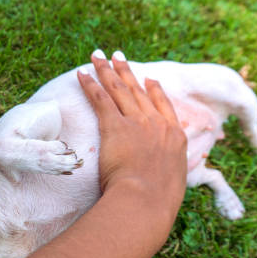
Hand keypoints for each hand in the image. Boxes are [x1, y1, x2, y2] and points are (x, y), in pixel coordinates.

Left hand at [77, 50, 187, 219]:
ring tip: (98, 56)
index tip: (149, 79)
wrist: (146, 199)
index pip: (164, 105)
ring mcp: (136, 122)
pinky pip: (100, 98)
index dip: (154, 90)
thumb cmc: (158, 201)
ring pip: (119, 88)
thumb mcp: (172, 184)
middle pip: (138, 90)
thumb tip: (163, 182)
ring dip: (107, 70)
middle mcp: (156, 123)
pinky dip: (90, 84)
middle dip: (126, 71)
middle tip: (117, 56)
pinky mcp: (114, 125)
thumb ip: (168, 174)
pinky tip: (82, 73)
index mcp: (174, 137)